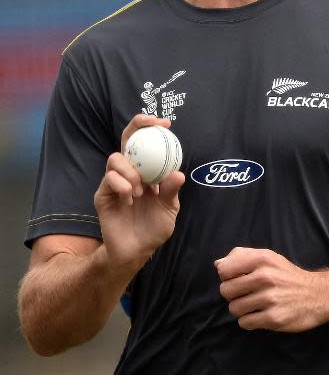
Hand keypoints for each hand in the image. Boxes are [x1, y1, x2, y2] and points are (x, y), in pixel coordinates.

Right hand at [94, 114, 184, 270]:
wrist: (136, 251)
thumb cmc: (154, 229)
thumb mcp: (169, 209)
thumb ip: (171, 191)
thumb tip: (178, 173)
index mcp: (147, 172)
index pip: (146, 143)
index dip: (151, 128)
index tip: (165, 123)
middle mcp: (130, 172)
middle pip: (127, 140)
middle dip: (135, 127)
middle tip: (150, 126)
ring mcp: (115, 182)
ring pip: (116, 159)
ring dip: (130, 171)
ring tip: (140, 190)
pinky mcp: (103, 194)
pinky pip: (109, 179)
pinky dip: (122, 186)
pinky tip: (129, 200)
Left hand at [215, 247, 326, 331]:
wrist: (318, 295)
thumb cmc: (287, 275)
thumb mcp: (269, 257)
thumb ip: (242, 256)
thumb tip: (218, 264)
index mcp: (262, 259)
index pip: (224, 270)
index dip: (227, 276)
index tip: (239, 278)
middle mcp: (265, 277)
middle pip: (225, 291)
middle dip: (233, 294)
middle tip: (247, 294)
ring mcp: (269, 299)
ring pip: (234, 308)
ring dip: (241, 309)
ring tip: (255, 305)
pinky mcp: (273, 318)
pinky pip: (245, 323)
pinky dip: (249, 321)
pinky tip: (261, 315)